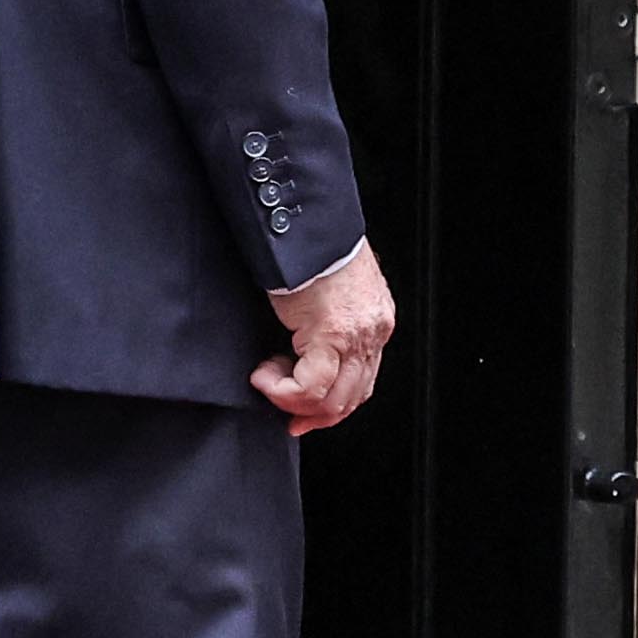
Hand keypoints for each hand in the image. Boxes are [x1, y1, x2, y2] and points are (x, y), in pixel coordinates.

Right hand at [263, 241, 396, 433]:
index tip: (299, 413)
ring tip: (266, 377)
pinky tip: (263, 373)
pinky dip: (282, 389)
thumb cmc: (306, 251)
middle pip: (349, 399)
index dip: (328, 407)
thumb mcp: (325, 296)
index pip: (361, 385)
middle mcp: (372, 333)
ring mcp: (358, 336)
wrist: (302, 224)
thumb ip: (322, 328)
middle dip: (310, 413)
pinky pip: (310, 387)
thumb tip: (297, 360)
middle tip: (281, 409)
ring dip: (292, 400)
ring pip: (331, 400)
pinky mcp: (334, 334)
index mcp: (374, 323)